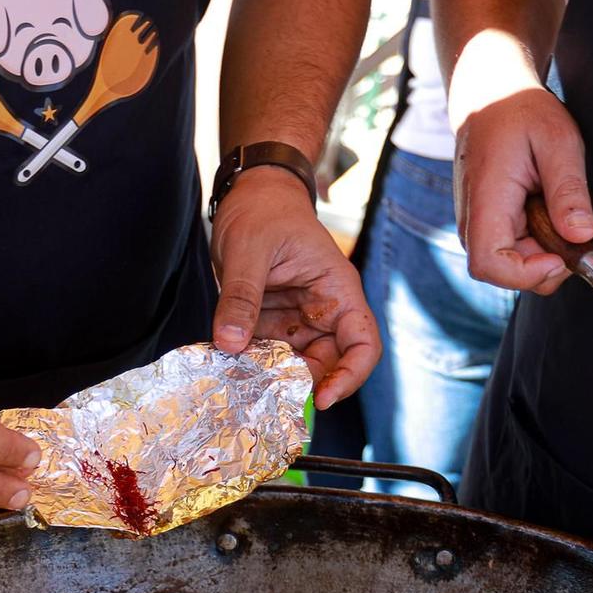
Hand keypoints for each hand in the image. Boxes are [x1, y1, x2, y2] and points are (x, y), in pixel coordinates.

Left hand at [210, 167, 378, 408]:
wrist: (250, 193)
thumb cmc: (263, 210)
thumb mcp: (248, 250)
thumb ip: (240, 297)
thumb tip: (229, 342)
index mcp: (336, 290)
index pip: (363, 343)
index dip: (350, 376)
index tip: (321, 397)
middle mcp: (323, 310)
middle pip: (329, 363)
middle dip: (302, 384)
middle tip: (269, 398)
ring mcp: (298, 319)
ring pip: (296, 364)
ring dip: (273, 379)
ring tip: (245, 386)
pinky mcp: (273, 322)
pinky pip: (269, 354)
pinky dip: (252, 366)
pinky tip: (231, 369)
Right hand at [453, 83, 592, 294]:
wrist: (490, 96)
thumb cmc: (520, 111)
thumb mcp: (558, 140)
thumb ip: (569, 190)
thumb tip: (582, 235)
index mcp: (486, 200)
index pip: (490, 264)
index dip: (526, 274)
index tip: (560, 257)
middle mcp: (473, 220)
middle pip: (503, 272)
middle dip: (544, 264)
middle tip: (572, 229)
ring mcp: (476, 224)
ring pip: (510, 265)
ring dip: (543, 252)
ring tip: (557, 210)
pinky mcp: (486, 224)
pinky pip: (511, 250)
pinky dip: (537, 243)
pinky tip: (546, 213)